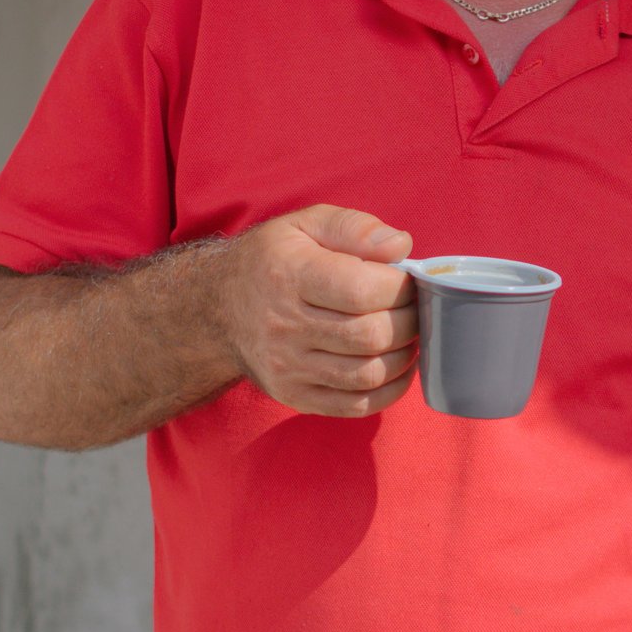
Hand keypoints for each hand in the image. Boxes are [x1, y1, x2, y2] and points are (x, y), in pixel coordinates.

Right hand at [213, 205, 418, 417]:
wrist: (218, 309)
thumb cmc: (273, 260)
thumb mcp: (305, 225)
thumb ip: (354, 227)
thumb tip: (401, 245)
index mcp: (289, 275)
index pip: (362, 290)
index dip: (400, 287)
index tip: (406, 280)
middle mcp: (284, 325)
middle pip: (371, 335)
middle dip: (409, 321)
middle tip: (414, 308)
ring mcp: (288, 367)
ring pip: (368, 374)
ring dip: (404, 355)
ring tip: (407, 334)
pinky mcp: (294, 396)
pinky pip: (356, 406)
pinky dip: (389, 389)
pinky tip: (395, 365)